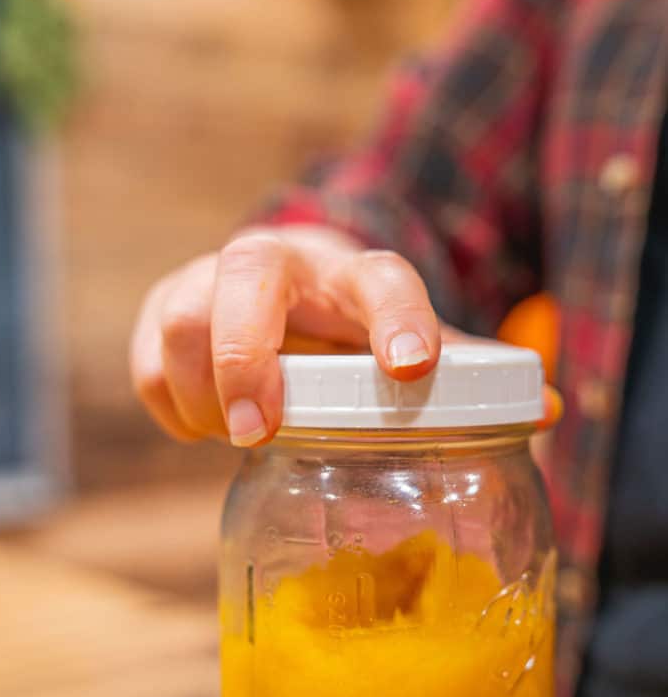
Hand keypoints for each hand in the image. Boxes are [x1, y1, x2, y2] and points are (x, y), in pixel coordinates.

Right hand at [130, 226, 448, 444]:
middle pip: (246, 280)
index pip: (380, 278)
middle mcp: (276, 263)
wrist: (279, 288)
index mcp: (353, 274)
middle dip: (246, 358)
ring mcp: (209, 279)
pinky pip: (148, 364)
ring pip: (183, 323)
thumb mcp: (404, 340)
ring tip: (239, 432)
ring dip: (206, 395)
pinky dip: (173, 407)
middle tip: (258, 431)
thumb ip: (466, 374)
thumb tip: (548, 410)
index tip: (410, 369)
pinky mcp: (161, 309)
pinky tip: (204, 424)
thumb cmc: (350, 328)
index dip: (397, 318)